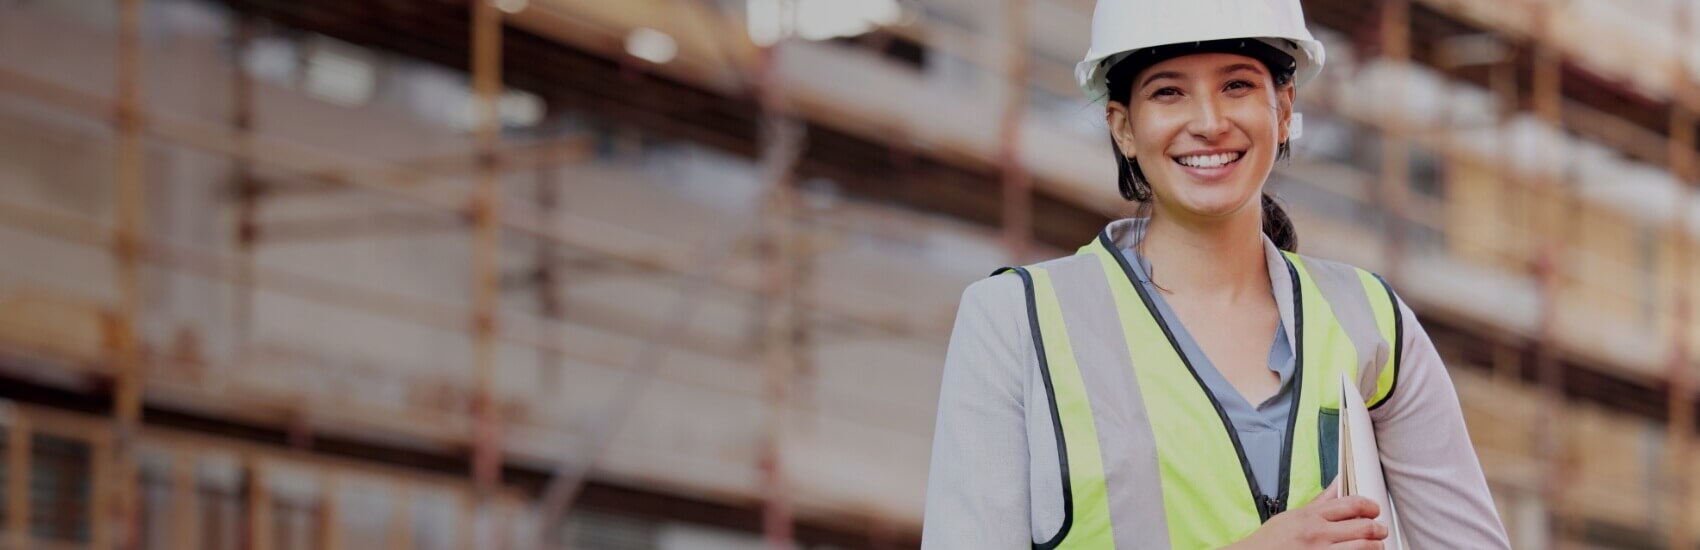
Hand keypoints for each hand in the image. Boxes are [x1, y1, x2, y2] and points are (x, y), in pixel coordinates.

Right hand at [1224, 477, 1387, 548]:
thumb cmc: (1270, 542)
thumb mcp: (1293, 516)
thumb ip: (1320, 502)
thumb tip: (1338, 483)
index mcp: (1311, 516)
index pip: (1351, 504)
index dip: (1370, 506)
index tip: (1374, 509)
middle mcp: (1318, 534)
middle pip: (1363, 526)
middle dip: (1378, 528)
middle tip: (1380, 529)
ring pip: (1364, 547)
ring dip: (1376, 545)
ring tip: (1376, 545)